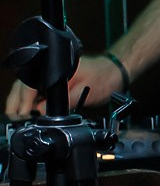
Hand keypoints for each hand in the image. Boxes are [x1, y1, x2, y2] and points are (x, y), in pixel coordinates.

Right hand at [6, 53, 126, 118]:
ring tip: (24, 116)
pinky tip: (35, 111)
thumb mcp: (85, 93)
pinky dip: (34, 101)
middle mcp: (51, 68)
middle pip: (24, 85)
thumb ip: (64, 102)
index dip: (23, 99)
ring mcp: (51, 74)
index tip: (22, 112)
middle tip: (18, 117)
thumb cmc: (105, 78)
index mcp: (56, 68)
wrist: (115, 72)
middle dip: (18, 102)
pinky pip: (38, 91)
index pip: (30, 83)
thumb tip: (42, 111)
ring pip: (29, 88)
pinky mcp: (54, 80)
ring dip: (24, 102)